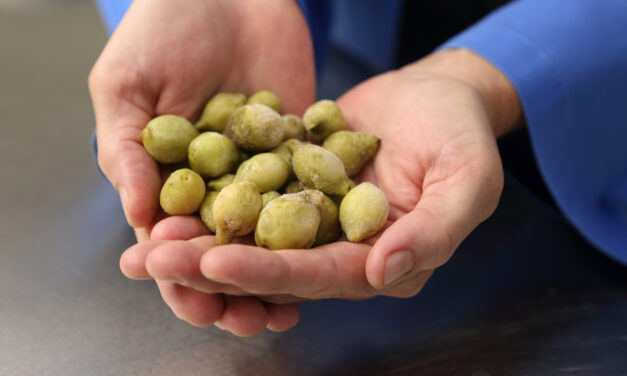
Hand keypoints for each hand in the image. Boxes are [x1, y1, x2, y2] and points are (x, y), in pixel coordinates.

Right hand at [89, 0, 314, 334]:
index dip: (179, 276)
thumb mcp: (127, 85)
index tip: (195, 302)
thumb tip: (137, 221)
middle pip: (221, 249)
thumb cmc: (161, 28)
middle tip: (249, 320)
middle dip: (232, 288)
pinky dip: (313, 226)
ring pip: (266, 234)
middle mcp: (213, 182)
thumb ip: (126, 151)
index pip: (167, 242)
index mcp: (163, 178)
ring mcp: (257, 169)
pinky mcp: (296, 149)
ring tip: (291, 306)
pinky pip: (305, 193)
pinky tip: (327, 253)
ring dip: (276, 273)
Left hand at [121, 48, 521, 333]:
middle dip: (210, 268)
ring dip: (199, 242)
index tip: (213, 264)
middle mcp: (345, 254)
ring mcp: (318, 223)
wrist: (440, 92)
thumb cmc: (462, 135)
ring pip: (252, 239)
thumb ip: (434, 231)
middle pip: (273, 268)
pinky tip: (170, 201)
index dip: (267, 273)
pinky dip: (214, 202)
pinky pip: (252, 200)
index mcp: (384, 263)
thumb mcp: (468, 181)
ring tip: (143, 245)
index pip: (320, 277)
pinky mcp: (299, 190)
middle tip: (150, 265)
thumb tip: (384, 271)